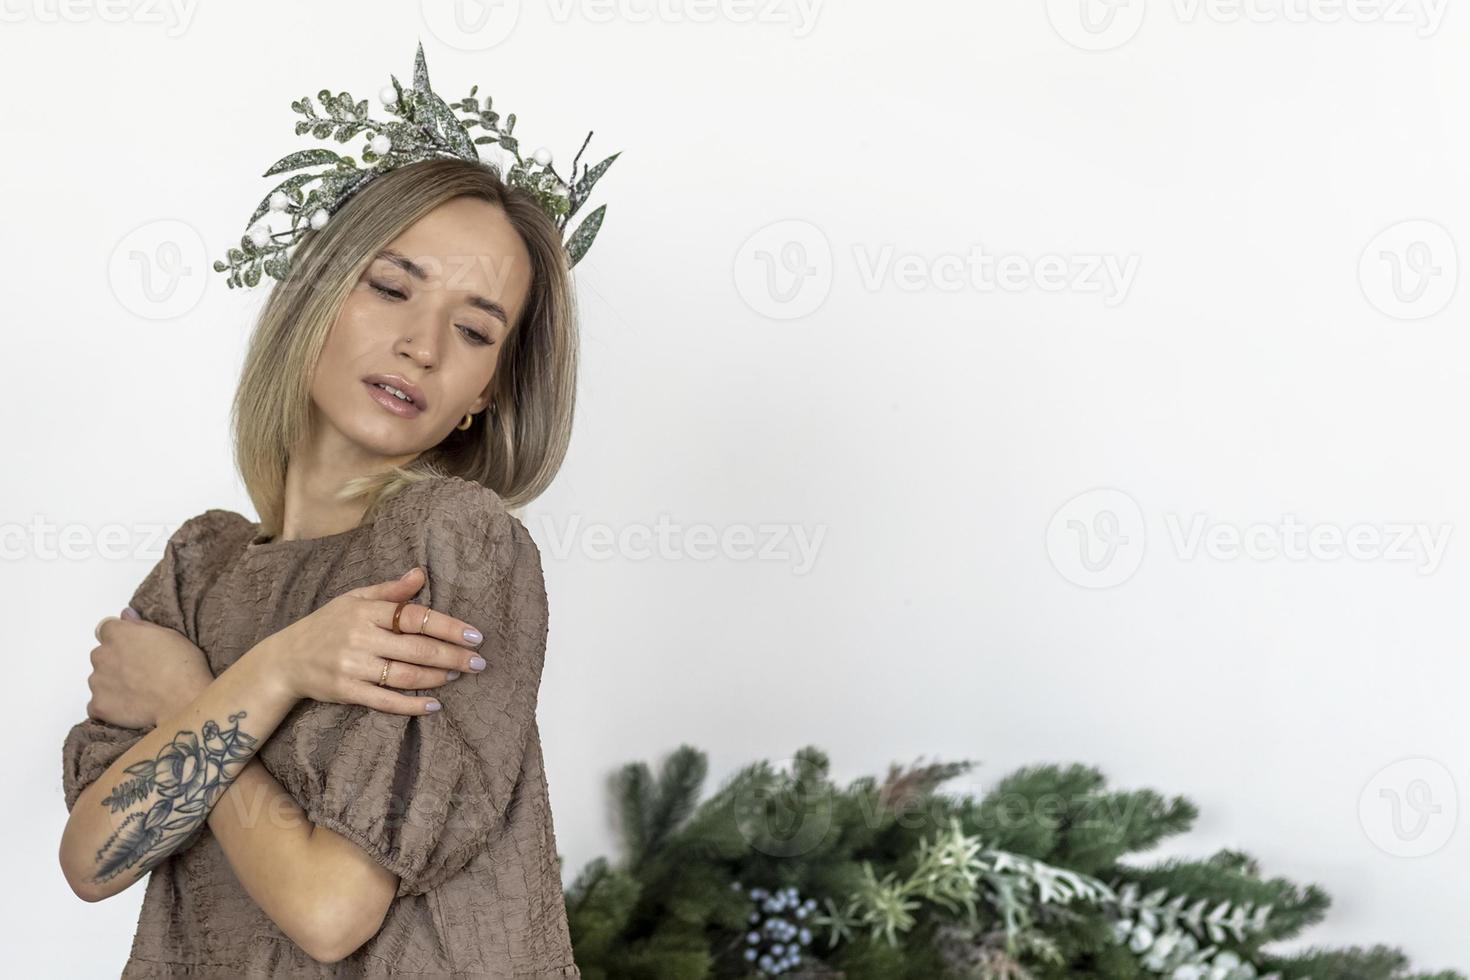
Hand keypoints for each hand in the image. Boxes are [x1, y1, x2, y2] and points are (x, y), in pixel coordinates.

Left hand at [89, 613, 214, 728]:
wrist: (184, 701)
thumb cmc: (183, 667)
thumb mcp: (170, 636)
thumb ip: (141, 625)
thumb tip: (125, 615)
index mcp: (118, 634)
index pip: (106, 629)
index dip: (120, 639)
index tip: (133, 648)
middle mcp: (102, 655)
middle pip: (101, 655)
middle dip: (115, 662)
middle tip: (140, 672)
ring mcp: (97, 681)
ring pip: (99, 680)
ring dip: (112, 684)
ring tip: (139, 692)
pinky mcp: (98, 705)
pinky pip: (97, 705)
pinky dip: (109, 706)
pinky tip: (130, 707)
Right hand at [253, 566, 484, 714]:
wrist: (286, 659)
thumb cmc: (326, 625)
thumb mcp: (354, 599)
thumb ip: (389, 590)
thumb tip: (421, 573)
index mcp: (366, 611)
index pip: (415, 617)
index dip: (448, 626)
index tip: (474, 635)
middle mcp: (361, 637)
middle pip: (417, 648)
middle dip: (453, 656)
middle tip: (479, 662)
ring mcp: (353, 666)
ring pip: (405, 675)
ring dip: (436, 677)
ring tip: (458, 676)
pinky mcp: (347, 691)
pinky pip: (385, 701)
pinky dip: (412, 705)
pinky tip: (434, 705)